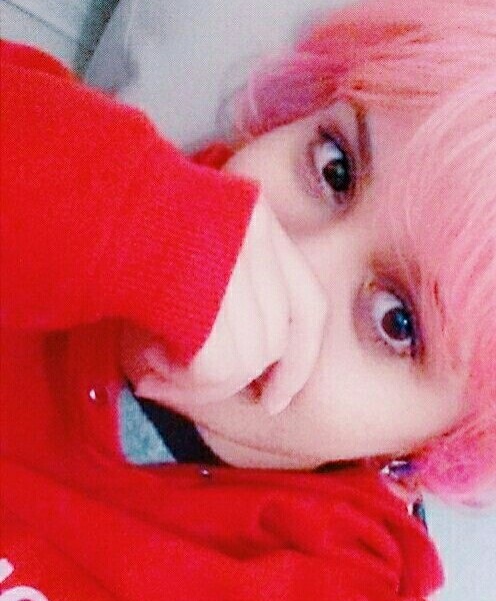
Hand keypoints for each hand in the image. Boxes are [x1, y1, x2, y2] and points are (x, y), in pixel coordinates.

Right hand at [134, 195, 326, 413]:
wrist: (82, 200)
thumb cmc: (127, 229)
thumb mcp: (190, 252)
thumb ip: (227, 297)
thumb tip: (249, 376)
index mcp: (260, 220)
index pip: (310, 306)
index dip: (300, 362)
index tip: (276, 399)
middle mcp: (256, 236)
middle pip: (273, 341)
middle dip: (237, 379)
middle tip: (185, 381)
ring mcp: (234, 261)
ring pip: (247, 360)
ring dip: (202, 381)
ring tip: (155, 361)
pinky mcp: (208, 291)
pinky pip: (219, 368)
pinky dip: (187, 382)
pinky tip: (150, 363)